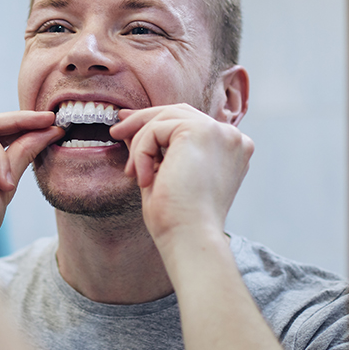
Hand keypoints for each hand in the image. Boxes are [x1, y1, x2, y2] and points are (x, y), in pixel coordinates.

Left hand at [110, 104, 253, 246]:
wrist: (190, 237)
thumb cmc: (178, 218)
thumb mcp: (166, 174)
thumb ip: (155, 149)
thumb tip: (130, 127)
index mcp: (231, 150)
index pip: (191, 123)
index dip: (158, 122)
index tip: (129, 127)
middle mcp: (232, 137)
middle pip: (178, 112)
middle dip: (143, 120)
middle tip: (116, 132)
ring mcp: (219, 132)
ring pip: (164, 118)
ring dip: (140, 143)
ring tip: (131, 172)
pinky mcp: (201, 131)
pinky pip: (156, 129)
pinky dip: (142, 153)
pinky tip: (144, 179)